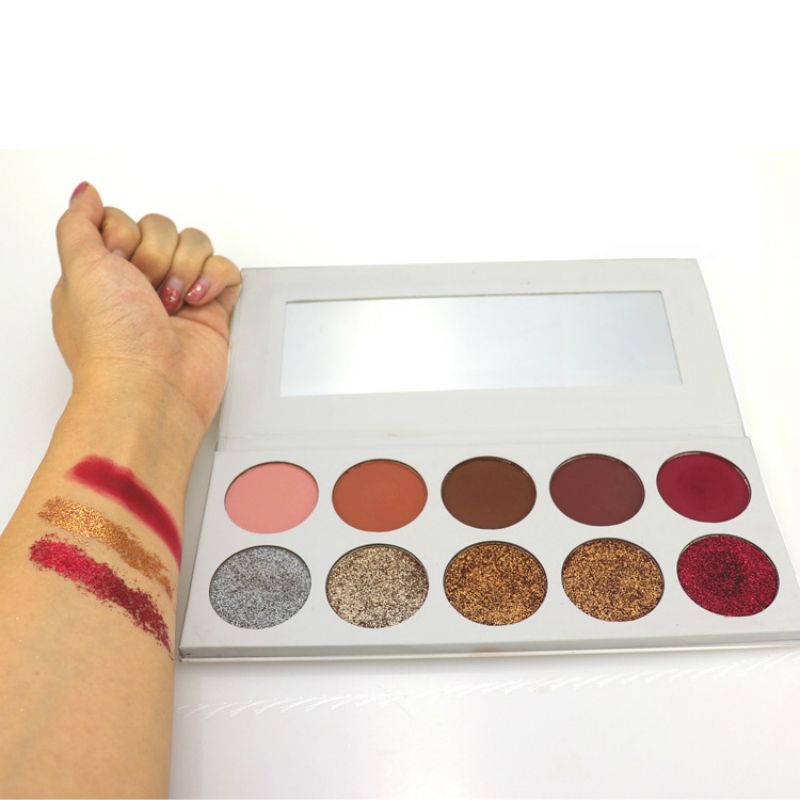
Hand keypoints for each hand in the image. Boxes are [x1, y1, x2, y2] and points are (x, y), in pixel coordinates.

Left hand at [52, 182, 241, 434]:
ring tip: (173, 302)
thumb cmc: (113, 343)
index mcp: (104, 273)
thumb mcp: (78, 269)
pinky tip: (198, 300)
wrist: (152, 390)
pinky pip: (226, 269)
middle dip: (158, 254)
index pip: (124, 220)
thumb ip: (79, 224)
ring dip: (186, 268)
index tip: (119, 264)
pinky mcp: (212, 312)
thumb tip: (87, 195)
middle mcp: (140, 284)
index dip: (125, 234)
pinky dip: (216, 278)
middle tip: (148, 289)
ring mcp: (179, 297)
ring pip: (196, 244)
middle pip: (162, 228)